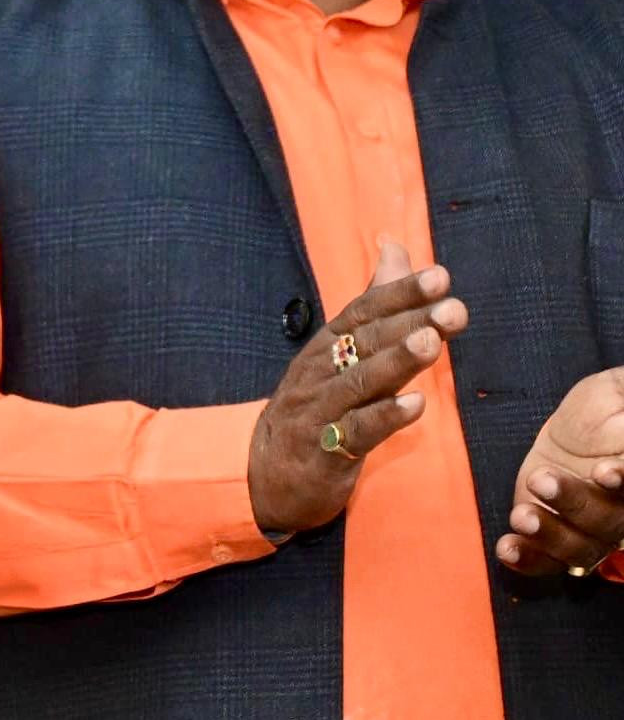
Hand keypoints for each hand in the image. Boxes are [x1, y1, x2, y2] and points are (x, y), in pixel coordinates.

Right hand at [246, 239, 464, 535]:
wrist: (266, 472)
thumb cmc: (315, 406)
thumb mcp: (339, 354)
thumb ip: (374, 305)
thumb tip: (395, 247)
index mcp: (326, 346)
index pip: (363, 311)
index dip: (399, 293)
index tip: (440, 277)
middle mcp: (320, 370)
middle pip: (366, 341)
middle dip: (409, 321)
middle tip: (452, 307)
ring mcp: (319, 409)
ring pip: (360, 381)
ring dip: (396, 361)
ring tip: (431, 343)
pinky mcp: (324, 450)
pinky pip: (357, 431)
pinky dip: (385, 417)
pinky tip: (415, 405)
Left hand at [497, 368, 623, 577]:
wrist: (584, 424)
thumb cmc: (611, 406)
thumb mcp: (620, 397)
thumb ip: (621, 416)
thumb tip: (620, 431)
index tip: (605, 473)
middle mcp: (623, 510)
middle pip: (610, 521)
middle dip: (575, 504)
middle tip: (542, 480)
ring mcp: (593, 528)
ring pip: (582, 546)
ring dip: (550, 534)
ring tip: (523, 516)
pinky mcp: (558, 531)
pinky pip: (550, 559)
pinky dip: (530, 558)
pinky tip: (507, 550)